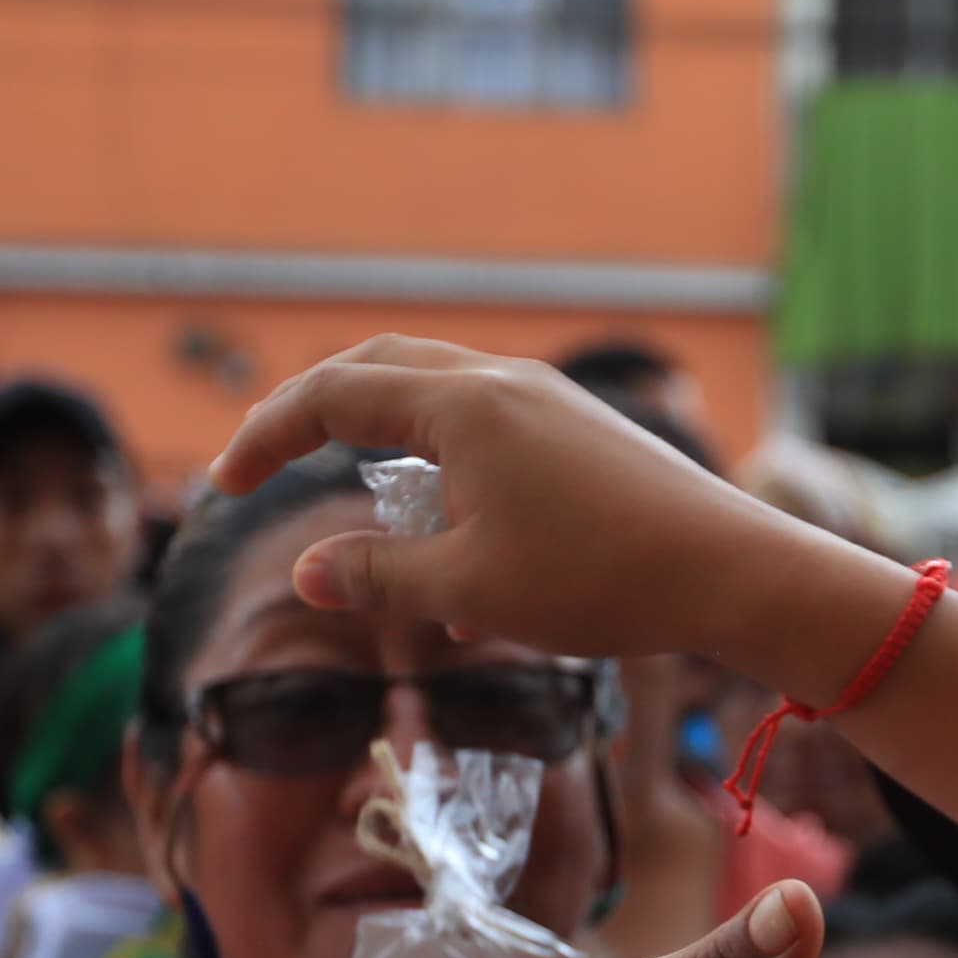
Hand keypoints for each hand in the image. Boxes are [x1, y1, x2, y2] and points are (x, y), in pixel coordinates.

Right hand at [210, 337, 875, 681]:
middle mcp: (501, 382)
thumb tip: (308, 568)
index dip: (266, 436)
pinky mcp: (584, 432)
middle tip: (268, 461)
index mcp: (460, 404)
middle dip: (313, 411)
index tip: (225, 484)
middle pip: (379, 367)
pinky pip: (488, 425)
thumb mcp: (468, 590)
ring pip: (437, 392)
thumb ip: (377, 574)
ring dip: (383, 433)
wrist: (731, 571)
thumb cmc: (600, 580)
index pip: (331, 395)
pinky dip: (443, 460)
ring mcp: (549, 401)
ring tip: (357, 494)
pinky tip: (455, 540)